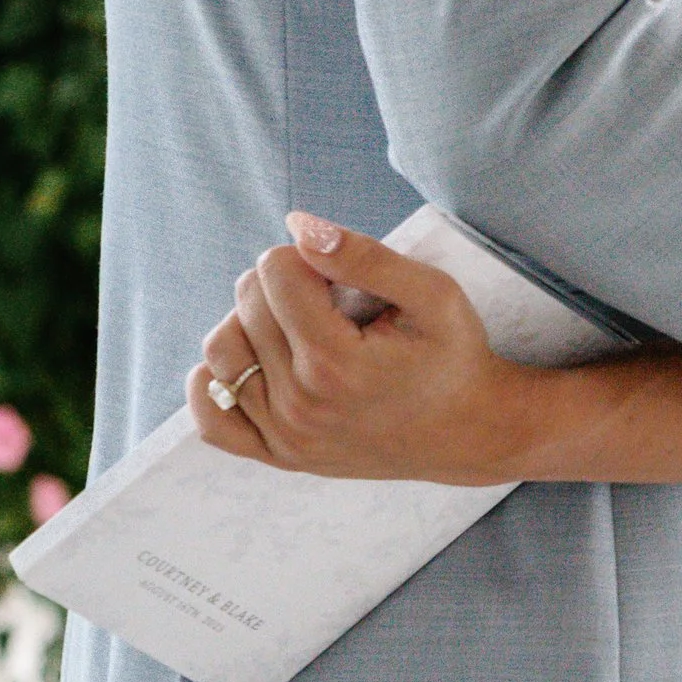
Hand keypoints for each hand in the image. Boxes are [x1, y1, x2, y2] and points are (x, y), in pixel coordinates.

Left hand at [194, 214, 536, 484]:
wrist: (469, 431)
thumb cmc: (454, 354)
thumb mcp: (432, 293)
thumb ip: (364, 255)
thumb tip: (297, 225)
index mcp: (336, 362)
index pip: (275, 272)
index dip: (305, 255)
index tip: (339, 271)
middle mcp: (301, 405)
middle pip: (246, 305)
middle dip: (281, 282)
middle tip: (326, 294)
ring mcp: (286, 437)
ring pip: (221, 351)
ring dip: (250, 322)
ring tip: (295, 322)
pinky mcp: (279, 456)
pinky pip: (212, 419)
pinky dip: (214, 382)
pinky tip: (253, 359)